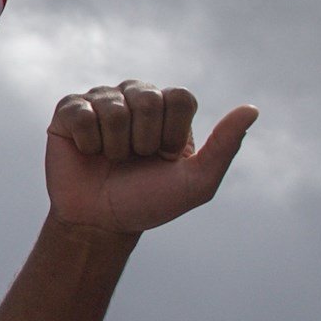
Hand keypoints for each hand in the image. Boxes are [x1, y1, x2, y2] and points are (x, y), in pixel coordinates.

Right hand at [41, 82, 255, 236]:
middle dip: (143, 141)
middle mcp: (136, 96)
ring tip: (111, 159)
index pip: (180, 97)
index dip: (172, 133)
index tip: (164, 158)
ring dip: (114, 145)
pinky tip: (88, 152)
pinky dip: (87, 141)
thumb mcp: (196, 183)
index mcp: (169, 108)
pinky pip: (80, 112)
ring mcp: (102, 100)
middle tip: (134, 160)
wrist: (101, 224)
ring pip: (114, 106)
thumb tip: (252, 109)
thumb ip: (224, 146)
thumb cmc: (149, 202)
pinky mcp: (69, 110)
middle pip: (148, 97)